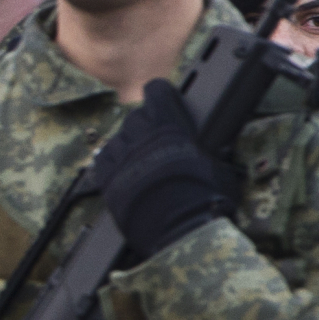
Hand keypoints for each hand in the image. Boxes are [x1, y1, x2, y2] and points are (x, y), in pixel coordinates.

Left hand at [94, 79, 238, 258]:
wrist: (179, 228)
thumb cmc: (206, 197)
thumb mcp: (215, 164)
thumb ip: (202, 147)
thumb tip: (208, 148)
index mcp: (169, 124)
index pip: (157, 91)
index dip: (162, 95)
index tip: (165, 100)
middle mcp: (140, 134)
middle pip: (136, 117)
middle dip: (147, 126)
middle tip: (159, 144)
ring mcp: (120, 155)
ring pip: (118, 139)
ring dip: (129, 147)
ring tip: (144, 164)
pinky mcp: (106, 177)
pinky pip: (103, 159)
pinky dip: (113, 163)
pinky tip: (125, 172)